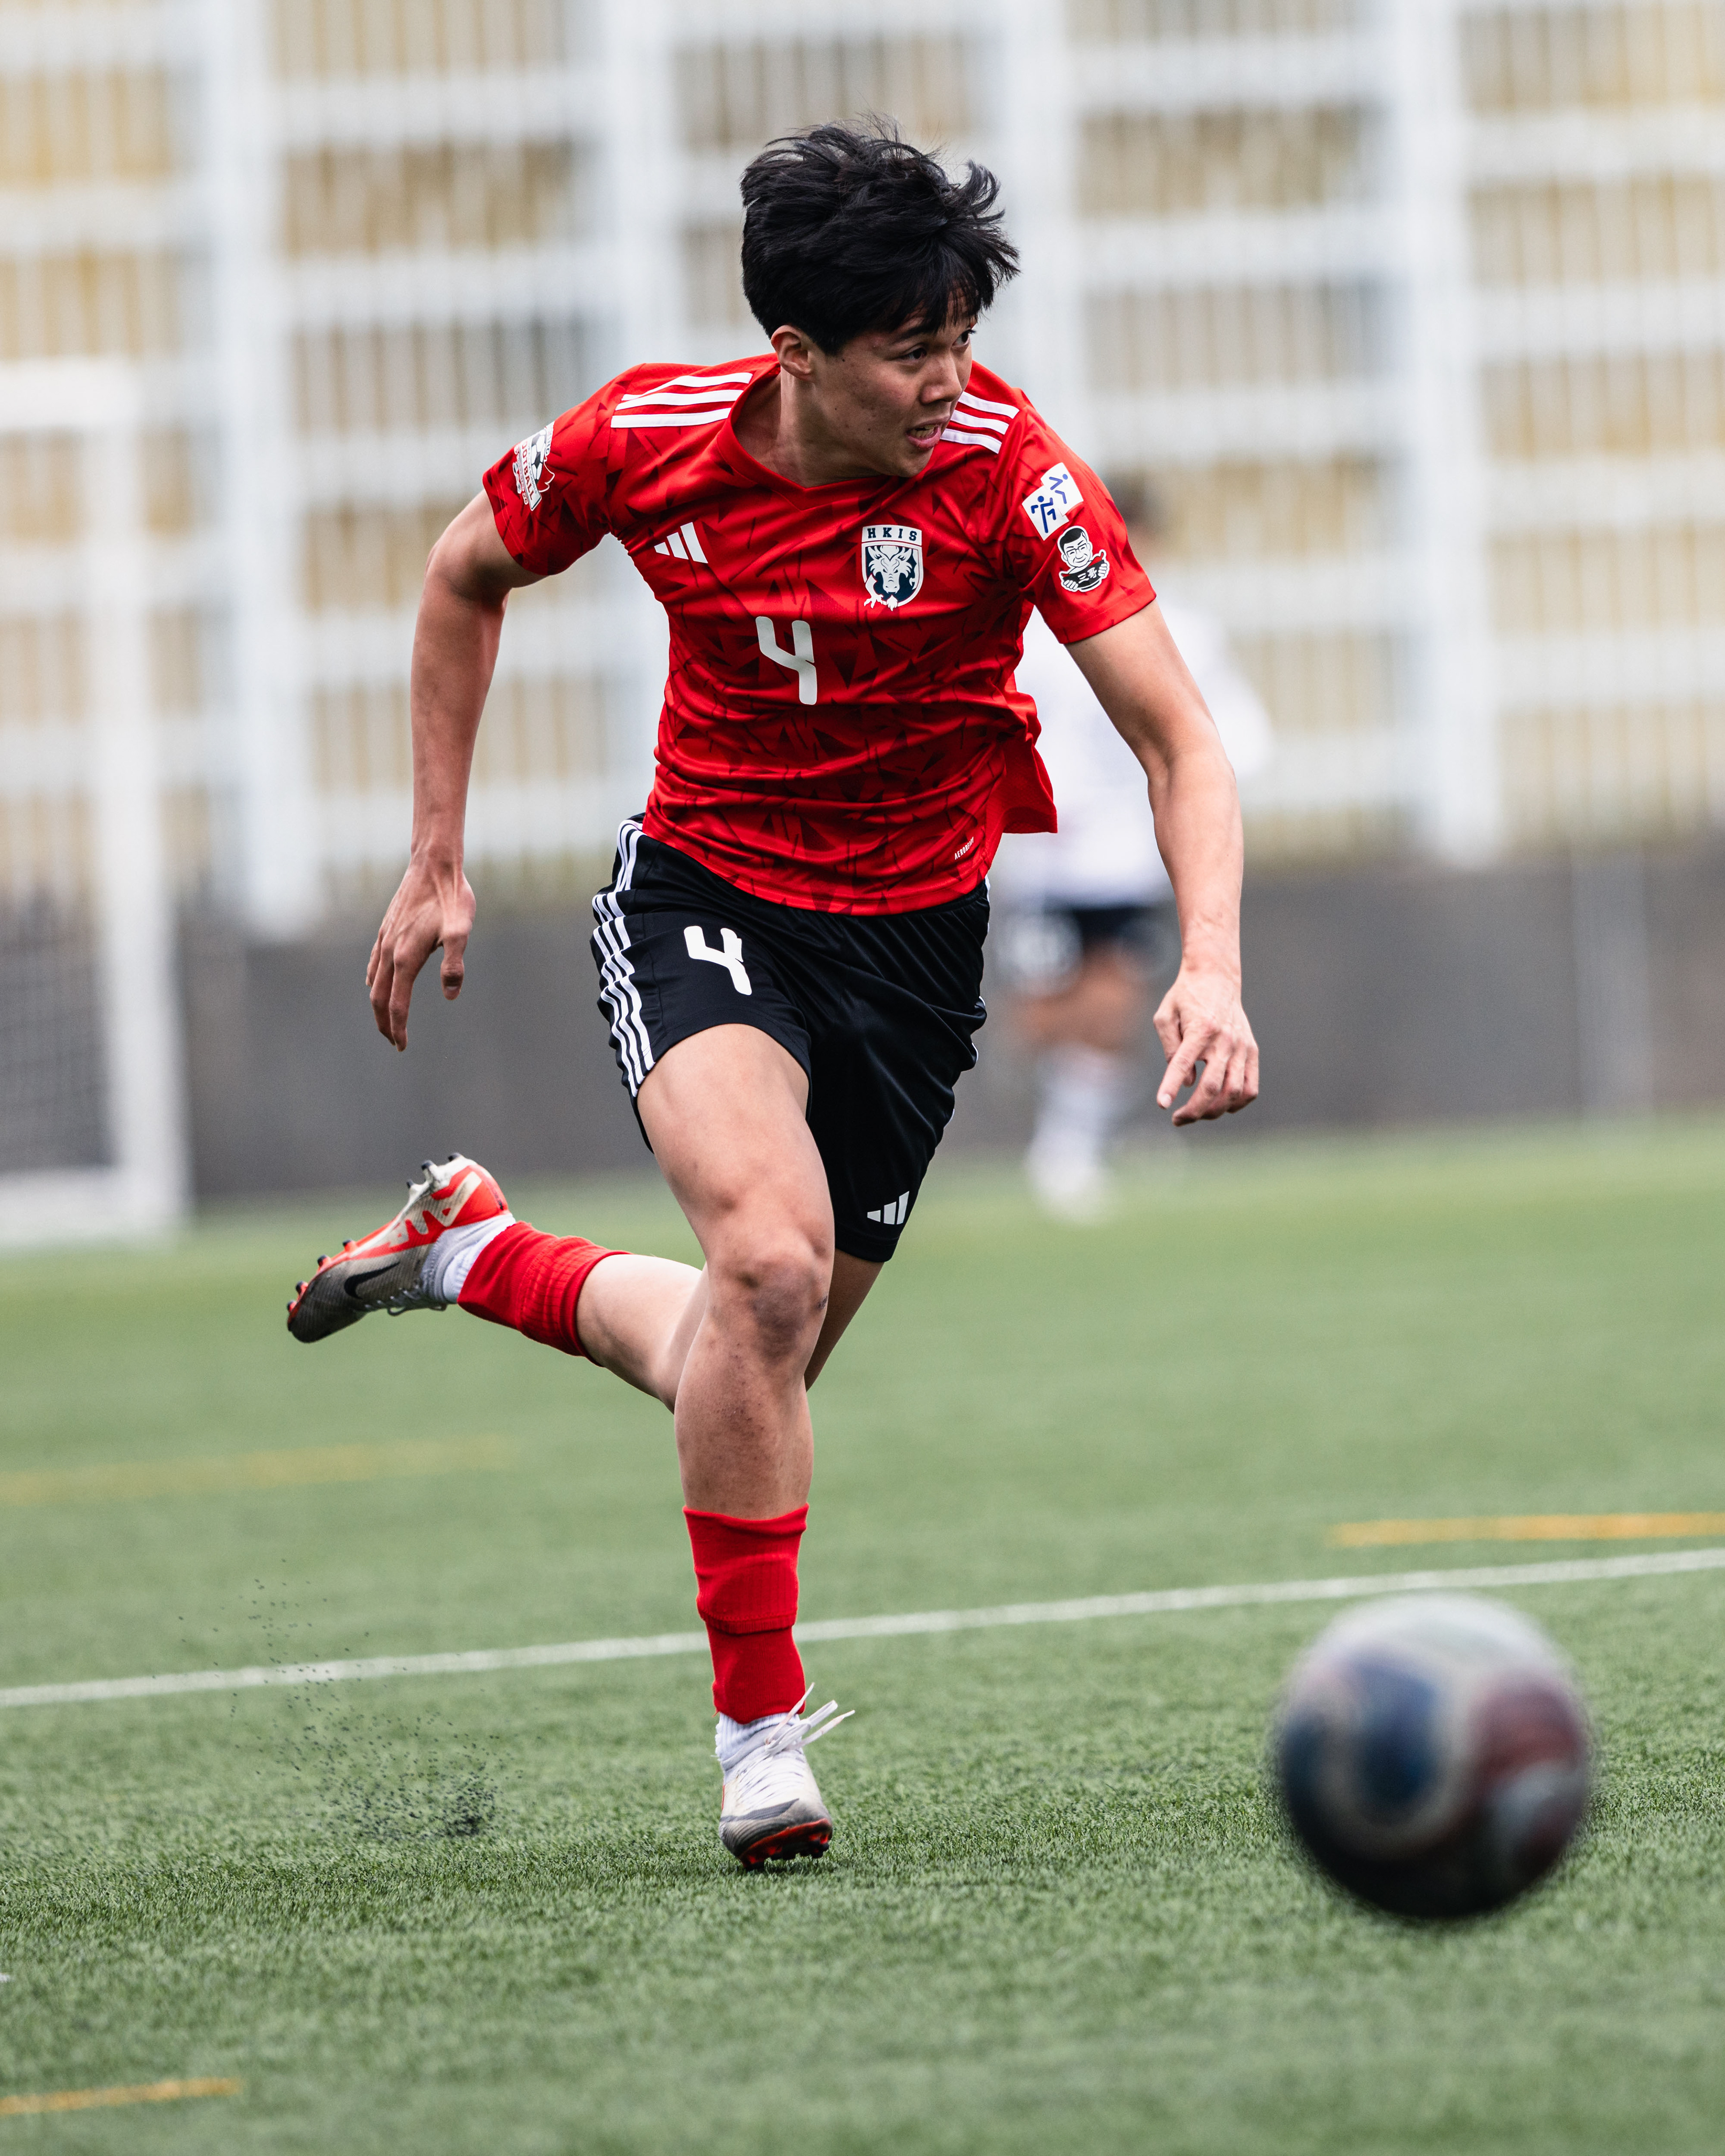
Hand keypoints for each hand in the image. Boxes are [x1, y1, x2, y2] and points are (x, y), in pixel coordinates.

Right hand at [366, 855, 474, 1050]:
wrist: (434, 865)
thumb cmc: (452, 898)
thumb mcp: (461, 931)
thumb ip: (455, 964)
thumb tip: (451, 995)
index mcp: (406, 958)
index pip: (398, 1004)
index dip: (399, 1028)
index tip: (402, 1047)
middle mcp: (390, 951)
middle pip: (380, 998)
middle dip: (385, 1023)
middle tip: (394, 1042)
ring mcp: (384, 940)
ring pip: (375, 982)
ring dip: (379, 1005)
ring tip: (388, 1021)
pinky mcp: (385, 930)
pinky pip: (374, 964)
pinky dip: (374, 982)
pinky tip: (377, 985)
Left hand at [1153, 964, 1258, 1124]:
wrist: (1216, 976)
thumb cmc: (1185, 997)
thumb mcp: (1165, 1015)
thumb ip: (1171, 1049)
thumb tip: (1187, 1083)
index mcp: (1200, 1029)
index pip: (1184, 1064)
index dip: (1171, 1087)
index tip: (1163, 1106)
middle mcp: (1225, 1040)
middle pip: (1213, 1087)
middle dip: (1194, 1110)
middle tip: (1178, 1119)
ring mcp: (1242, 1047)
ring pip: (1234, 1092)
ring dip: (1214, 1111)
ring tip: (1197, 1114)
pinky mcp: (1252, 1050)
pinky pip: (1251, 1087)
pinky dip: (1237, 1103)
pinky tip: (1221, 1106)